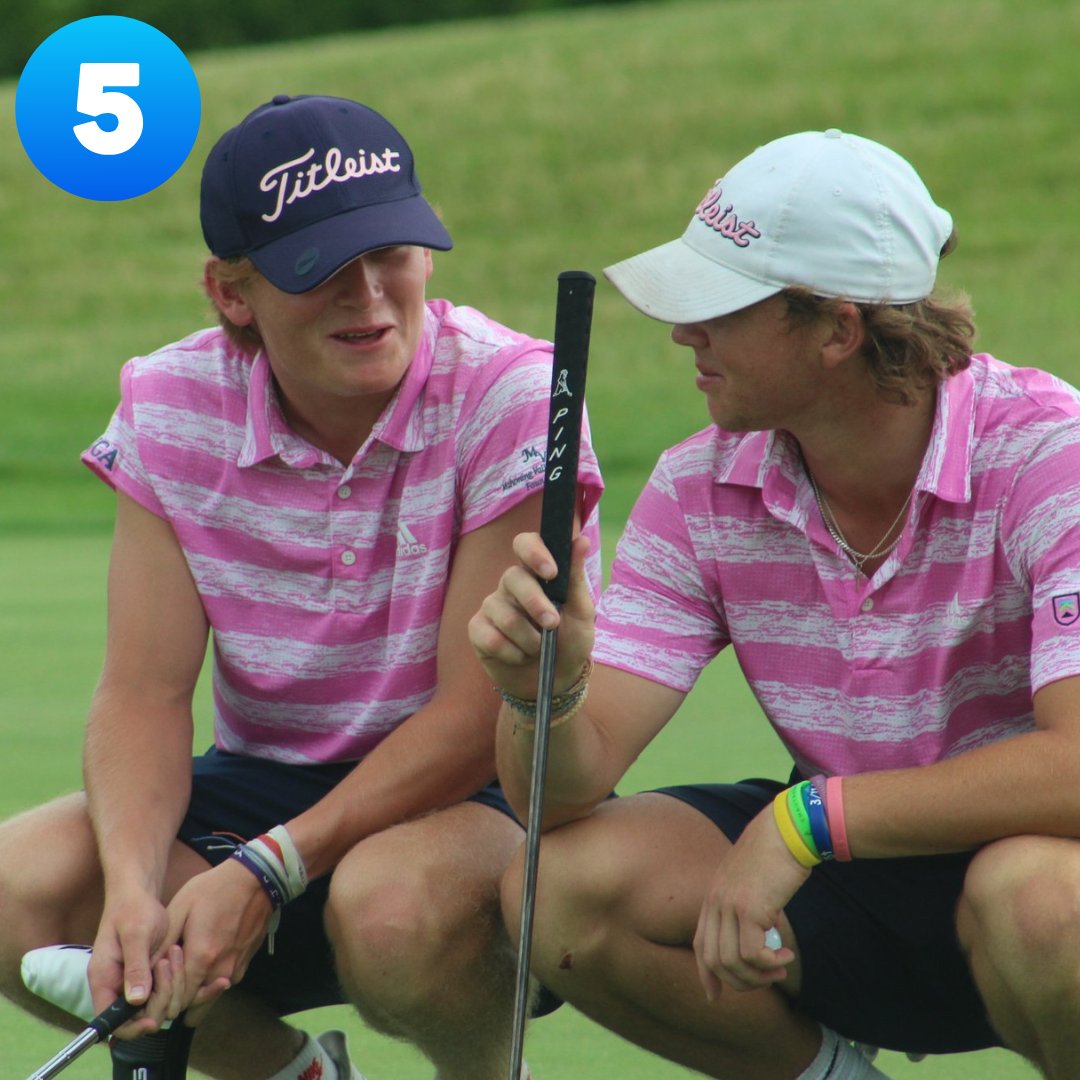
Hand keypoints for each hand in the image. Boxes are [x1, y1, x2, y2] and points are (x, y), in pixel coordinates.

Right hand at [88, 886, 170, 1037]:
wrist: (138, 894)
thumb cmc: (133, 909)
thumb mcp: (136, 934)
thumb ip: (135, 967)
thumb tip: (135, 1001)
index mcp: (103, 980)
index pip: (112, 1022)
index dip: (133, 1027)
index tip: (155, 1020)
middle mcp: (115, 987)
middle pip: (138, 1017)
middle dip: (160, 999)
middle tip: (169, 965)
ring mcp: (132, 982)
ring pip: (154, 1004)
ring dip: (170, 986)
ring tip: (174, 954)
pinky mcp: (147, 975)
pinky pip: (162, 990)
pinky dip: (175, 980)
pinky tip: (180, 959)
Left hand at [159, 858, 270, 1013]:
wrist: (256, 879)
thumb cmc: (214, 890)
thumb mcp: (181, 908)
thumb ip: (163, 942)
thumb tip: (146, 970)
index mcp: (201, 958)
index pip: (176, 1002)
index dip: (162, 1000)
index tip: (156, 988)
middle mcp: (220, 971)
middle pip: (193, 1007)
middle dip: (177, 1001)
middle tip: (166, 984)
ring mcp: (235, 970)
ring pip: (209, 999)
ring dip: (194, 994)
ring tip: (184, 972)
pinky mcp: (244, 965)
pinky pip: (221, 985)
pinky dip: (210, 982)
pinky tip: (204, 961)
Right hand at [469, 531, 594, 698]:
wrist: (557, 680)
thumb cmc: (571, 641)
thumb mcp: (581, 612)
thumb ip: (576, 578)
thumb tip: (581, 540)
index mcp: (536, 573)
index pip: (525, 544)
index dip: (533, 552)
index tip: (551, 573)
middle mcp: (511, 585)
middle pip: (512, 578)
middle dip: (536, 604)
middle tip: (552, 624)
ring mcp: (491, 607)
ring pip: (505, 615)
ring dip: (530, 639)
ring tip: (538, 648)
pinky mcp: (478, 631)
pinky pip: (491, 638)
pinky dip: (513, 654)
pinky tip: (519, 657)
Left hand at [693, 805, 808, 997]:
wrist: (786, 831)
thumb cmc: (775, 856)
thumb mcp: (753, 884)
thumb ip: (749, 909)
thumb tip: (761, 938)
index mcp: (713, 897)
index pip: (700, 945)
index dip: (706, 974)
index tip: (714, 996)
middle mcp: (715, 903)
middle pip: (715, 961)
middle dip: (741, 981)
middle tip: (769, 977)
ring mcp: (729, 906)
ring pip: (732, 963)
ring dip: (759, 975)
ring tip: (780, 967)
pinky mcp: (749, 909)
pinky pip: (752, 954)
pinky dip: (770, 963)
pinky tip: (786, 955)